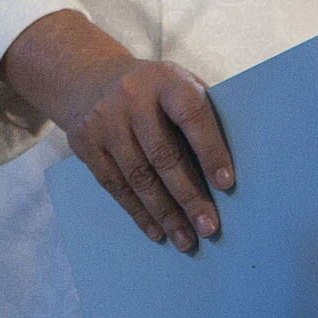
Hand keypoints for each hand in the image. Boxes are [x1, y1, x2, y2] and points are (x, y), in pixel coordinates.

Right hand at [0, 9, 233, 254]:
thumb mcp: (177, 85)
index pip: (191, 115)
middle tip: (209, 227)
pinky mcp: (86, 144)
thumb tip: (232, 167)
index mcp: (165, 80)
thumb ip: (201, 115)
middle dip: (188, 196)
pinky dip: (138, 212)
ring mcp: (104, 122)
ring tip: (186, 240)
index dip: (210, 150)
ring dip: (164, 213)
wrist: (88, 77)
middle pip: (162, 154)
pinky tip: (157, 231)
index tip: (227, 185)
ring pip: (137, 176)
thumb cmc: (152, 90)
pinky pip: (115, 185)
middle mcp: (131, 99)